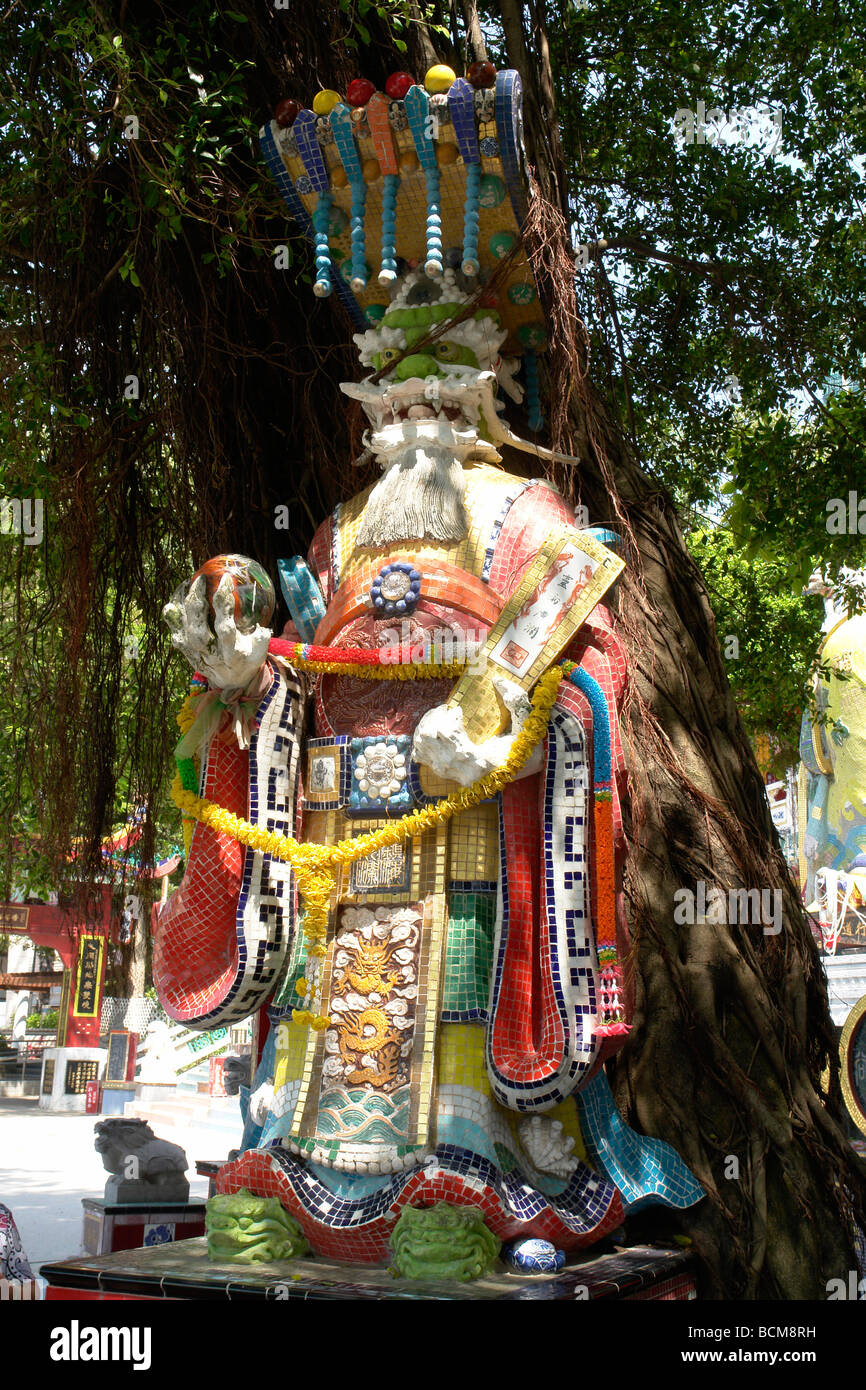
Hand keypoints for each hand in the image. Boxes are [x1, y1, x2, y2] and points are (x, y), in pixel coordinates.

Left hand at [163, 573, 270, 692]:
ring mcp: (192, 651)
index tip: (226, 579)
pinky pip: (173, 625)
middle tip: (201, 579)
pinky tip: (180, 592)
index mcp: (231, 653)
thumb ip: (261, 636)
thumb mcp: (260, 652)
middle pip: (197, 625)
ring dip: (183, 600)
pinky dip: (174, 607)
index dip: (224, 602)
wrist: (228, 681)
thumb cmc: (247, 659)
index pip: (225, 626)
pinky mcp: (182, 647)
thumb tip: (260, 617)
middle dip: (197, 600)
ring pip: (182, 624)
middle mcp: (209, 653)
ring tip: (189, 582)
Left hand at [411, 675, 543, 785]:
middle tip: (446, 710)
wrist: (521, 768)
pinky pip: (420, 756)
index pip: (450, 737)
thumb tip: (497, 680)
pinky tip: (435, 729)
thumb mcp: (527, 722)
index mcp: (481, 761)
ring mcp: (450, 774)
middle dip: (434, 718)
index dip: (449, 719)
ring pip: (421, 746)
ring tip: (441, 716)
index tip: (458, 710)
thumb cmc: (523, 745)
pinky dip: (421, 739)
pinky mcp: (444, 773)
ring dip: (426, 726)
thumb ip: (516, 700)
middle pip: (429, 740)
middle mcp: (461, 772)